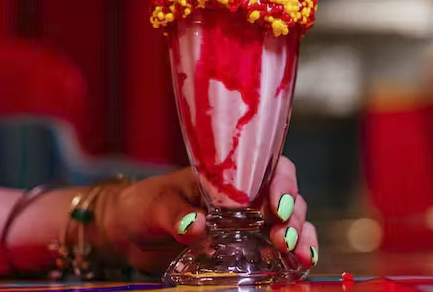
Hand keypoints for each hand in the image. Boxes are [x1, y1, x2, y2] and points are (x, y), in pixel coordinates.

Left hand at [96, 157, 317, 272]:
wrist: (129, 233)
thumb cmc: (143, 206)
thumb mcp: (154, 205)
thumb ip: (174, 213)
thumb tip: (195, 225)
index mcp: (230, 175)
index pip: (269, 167)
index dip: (282, 182)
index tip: (277, 205)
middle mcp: (248, 196)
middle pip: (288, 196)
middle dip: (293, 216)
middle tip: (283, 239)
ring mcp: (250, 223)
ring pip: (292, 221)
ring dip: (301, 235)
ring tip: (299, 256)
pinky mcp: (248, 249)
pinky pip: (280, 249)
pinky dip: (296, 254)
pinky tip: (302, 265)